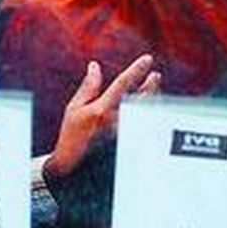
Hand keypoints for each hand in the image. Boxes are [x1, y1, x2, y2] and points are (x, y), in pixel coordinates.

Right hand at [44, 55, 159, 187]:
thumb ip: (88, 87)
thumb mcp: (74, 109)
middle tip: (156, 75)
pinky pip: (144, 125)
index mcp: (102, 110)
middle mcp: (116, 122)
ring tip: (154, 88)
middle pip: (142, 99)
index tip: (148, 59)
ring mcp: (125, 135)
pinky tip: (149, 107)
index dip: (137, 69)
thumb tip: (95, 66)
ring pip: (146, 113)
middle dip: (151, 85)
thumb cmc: (70, 136)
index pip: (124, 84)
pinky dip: (148, 114)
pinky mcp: (129, 144)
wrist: (73, 168)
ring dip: (152, 99)